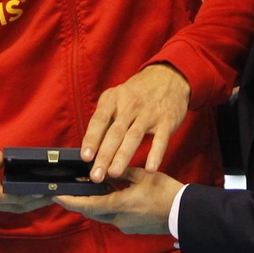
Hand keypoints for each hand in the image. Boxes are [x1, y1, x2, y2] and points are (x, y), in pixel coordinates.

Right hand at [0, 121, 52, 214]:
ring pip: (8, 208)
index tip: (36, 191)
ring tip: (49, 196)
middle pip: (6, 205)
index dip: (17, 195)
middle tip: (52, 194)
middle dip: (30, 201)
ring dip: (28, 204)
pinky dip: (21, 202)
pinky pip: (6, 205)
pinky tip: (35, 196)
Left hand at [54, 167, 181, 235]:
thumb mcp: (142, 176)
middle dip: (80, 202)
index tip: (56, 194)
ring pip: (102, 215)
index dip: (70, 200)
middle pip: (92, 212)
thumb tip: (103, 167)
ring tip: (91, 187)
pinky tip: (111, 194)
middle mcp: (119, 220)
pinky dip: (107, 207)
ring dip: (94, 204)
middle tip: (71, 188)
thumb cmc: (165, 192)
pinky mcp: (132, 228)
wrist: (184, 214)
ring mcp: (125, 226)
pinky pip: (113, 217)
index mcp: (120, 205)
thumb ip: (120, 171)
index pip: (87, 205)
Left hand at [80, 63, 189, 183]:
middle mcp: (130, 105)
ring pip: (133, 136)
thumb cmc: (136, 93)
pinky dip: (155, 154)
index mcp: (113, 99)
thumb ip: (105, 119)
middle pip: (115, 132)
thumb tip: (89, 146)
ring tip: (114, 173)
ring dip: (123, 156)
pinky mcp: (167, 121)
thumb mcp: (117, 97)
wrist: (168, 77)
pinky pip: (160, 140)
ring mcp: (149, 113)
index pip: (99, 120)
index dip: (91, 139)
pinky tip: (150, 169)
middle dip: (104, 155)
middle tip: (96, 175)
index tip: (85, 157)